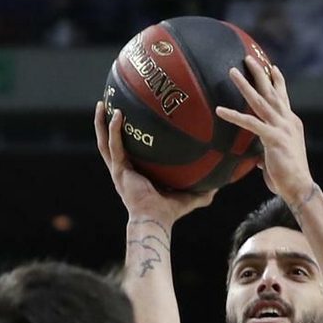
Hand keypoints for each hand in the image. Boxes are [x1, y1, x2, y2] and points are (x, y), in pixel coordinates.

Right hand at [94, 100, 215, 227]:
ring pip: (105, 141)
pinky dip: (114, 130)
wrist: (156, 220)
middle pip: (109, 142)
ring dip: (101, 122)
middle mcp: (124, 170)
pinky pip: (114, 146)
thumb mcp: (189, 197)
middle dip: (105, 123)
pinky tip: (118, 114)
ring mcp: (119, 170)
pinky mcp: (120, 170)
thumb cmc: (169, 212)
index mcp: (135, 173)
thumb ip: (203, 191)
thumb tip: (221, 185)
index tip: (128, 118)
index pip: (127, 150)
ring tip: (102, 103)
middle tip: (107, 104)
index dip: (125, 136)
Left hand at [215, 55, 314, 206]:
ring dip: (245, 85)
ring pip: (260, 101)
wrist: (299, 187)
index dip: (278, 82)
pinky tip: (220, 110)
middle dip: (260, 74)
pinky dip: (234, 115)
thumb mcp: (275, 161)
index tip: (272, 68)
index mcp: (291, 124)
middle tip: (248, 58)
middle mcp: (288, 121)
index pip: (283, 98)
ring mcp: (282, 127)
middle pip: (271, 92)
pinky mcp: (274, 138)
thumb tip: (257, 160)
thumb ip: (266, 155)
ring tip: (232, 72)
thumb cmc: (287, 178)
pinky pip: (250, 123)